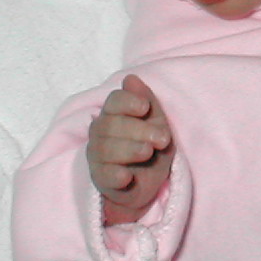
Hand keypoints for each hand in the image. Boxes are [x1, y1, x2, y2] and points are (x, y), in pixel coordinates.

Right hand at [87, 74, 173, 224]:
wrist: (149, 182)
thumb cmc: (151, 146)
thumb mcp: (157, 123)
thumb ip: (147, 101)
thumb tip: (131, 78)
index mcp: (114, 113)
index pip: (113, 101)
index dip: (128, 102)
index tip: (145, 108)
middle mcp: (100, 131)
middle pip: (111, 124)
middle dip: (139, 130)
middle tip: (163, 139)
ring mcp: (97, 156)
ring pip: (106, 148)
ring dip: (131, 149)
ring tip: (149, 152)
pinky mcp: (100, 179)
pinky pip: (104, 175)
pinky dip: (116, 175)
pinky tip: (128, 176)